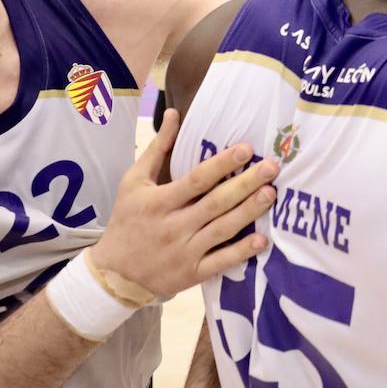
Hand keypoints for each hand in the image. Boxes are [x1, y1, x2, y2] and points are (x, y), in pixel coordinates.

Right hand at [90, 109, 279, 298]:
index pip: (196, 180)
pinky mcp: (192, 274)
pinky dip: (241, 252)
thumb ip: (158, 148)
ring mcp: (184, 251)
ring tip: (271, 194)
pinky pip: (220, 262)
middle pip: (216, 203)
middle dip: (246, 183)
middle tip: (272, 167)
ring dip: (248, 212)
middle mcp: (174, 226)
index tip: (246, 148)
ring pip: (222, 230)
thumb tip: (174, 113)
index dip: (222, 164)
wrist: (114, 273)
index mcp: (160, 202)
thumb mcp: (134, 181)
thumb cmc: (126, 220)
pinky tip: (261, 239)